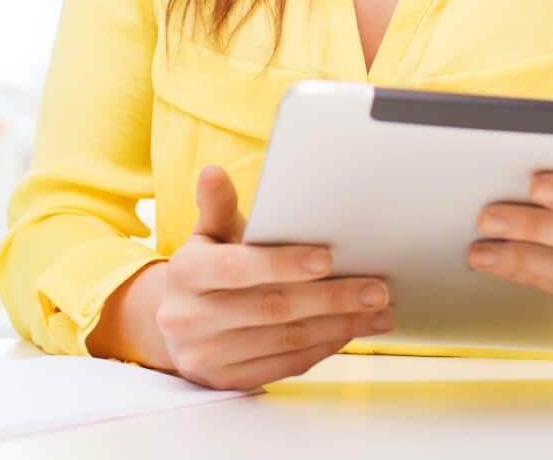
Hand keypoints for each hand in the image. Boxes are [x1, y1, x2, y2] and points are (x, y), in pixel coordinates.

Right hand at [153, 164, 394, 389]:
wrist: (176, 322)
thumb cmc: (206, 268)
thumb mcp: (207, 234)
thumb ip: (217, 206)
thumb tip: (213, 172)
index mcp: (185, 273)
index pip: (237, 268)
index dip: (283, 264)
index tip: (327, 258)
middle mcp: (189, 318)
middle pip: (271, 308)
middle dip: (331, 297)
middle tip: (376, 288)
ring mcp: (206, 355)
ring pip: (285, 340)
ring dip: (338, 325)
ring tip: (375, 310)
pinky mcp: (226, 381)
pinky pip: (284, 365)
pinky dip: (322, 347)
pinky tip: (349, 331)